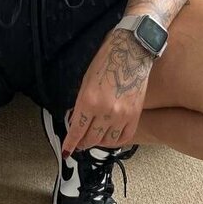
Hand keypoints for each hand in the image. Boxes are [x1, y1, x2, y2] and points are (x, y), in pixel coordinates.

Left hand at [61, 29, 154, 155]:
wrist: (131, 52)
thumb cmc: (105, 63)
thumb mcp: (85, 82)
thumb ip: (81, 105)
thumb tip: (76, 122)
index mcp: (89, 101)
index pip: (77, 130)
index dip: (70, 143)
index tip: (67, 150)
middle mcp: (105, 112)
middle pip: (91, 139)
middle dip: (82, 143)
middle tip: (79, 143)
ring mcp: (122, 115)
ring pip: (107, 141)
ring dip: (98, 142)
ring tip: (93, 139)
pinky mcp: (135, 116)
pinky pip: (124, 138)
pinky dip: (115, 141)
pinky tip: (108, 138)